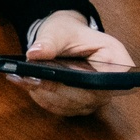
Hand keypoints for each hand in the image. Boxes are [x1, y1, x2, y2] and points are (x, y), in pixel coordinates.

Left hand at [11, 10, 134, 117]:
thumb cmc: (69, 32)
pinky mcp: (81, 104)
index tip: (61, 79)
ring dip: (45, 95)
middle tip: (31, 79)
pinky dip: (43, 98)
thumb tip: (35, 54)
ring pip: (71, 105)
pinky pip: (61, 108)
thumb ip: (49, 42)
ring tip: (23, 80)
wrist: (66, 37)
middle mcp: (111, 83)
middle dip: (56, 89)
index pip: (109, 80)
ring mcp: (96, 97)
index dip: (87, 84)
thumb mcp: (59, 31)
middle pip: (86, 96)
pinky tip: (27, 86)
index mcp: (116, 60)